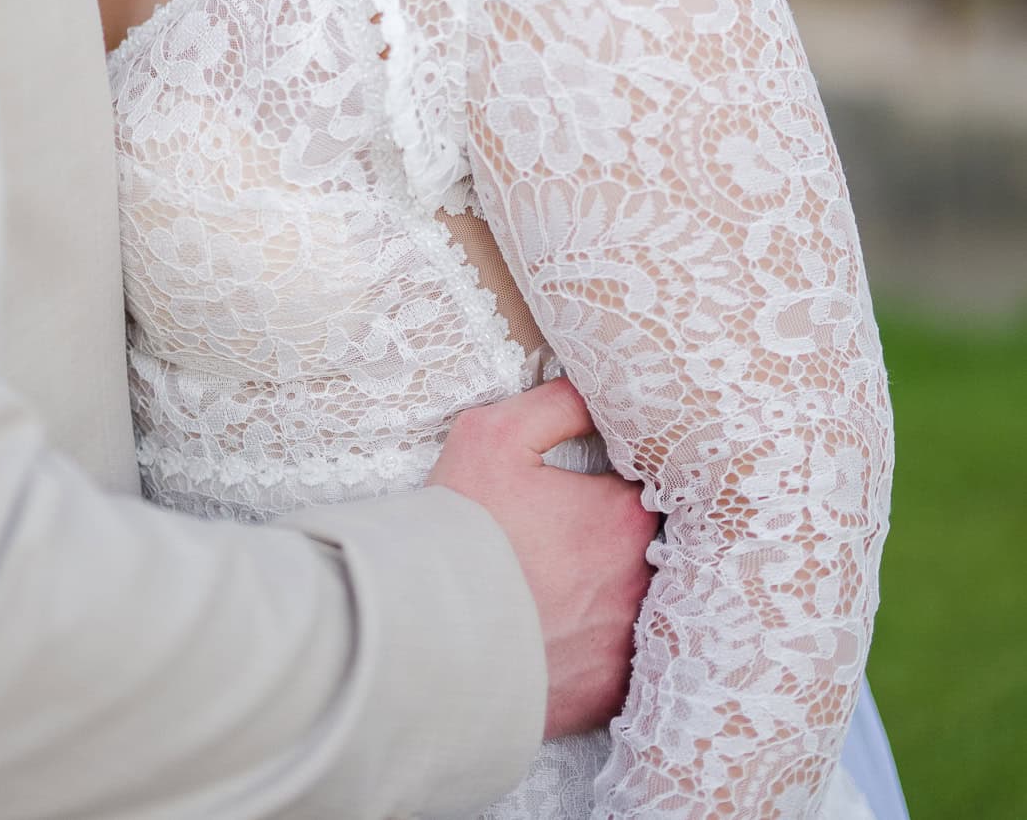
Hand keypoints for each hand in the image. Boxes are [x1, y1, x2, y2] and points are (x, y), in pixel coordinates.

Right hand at [427, 379, 656, 738]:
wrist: (429, 630)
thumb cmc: (465, 528)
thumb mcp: (495, 435)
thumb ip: (558, 404)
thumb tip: (594, 389)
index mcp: (623, 515)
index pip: (646, 489)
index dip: (618, 486)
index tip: (589, 492)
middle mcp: (642, 579)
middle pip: (650, 549)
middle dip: (620, 543)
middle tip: (575, 540)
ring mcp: (628, 641)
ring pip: (641, 607)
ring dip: (615, 596)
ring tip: (571, 589)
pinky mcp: (610, 691)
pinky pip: (623, 663)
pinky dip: (600, 649)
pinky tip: (567, 636)